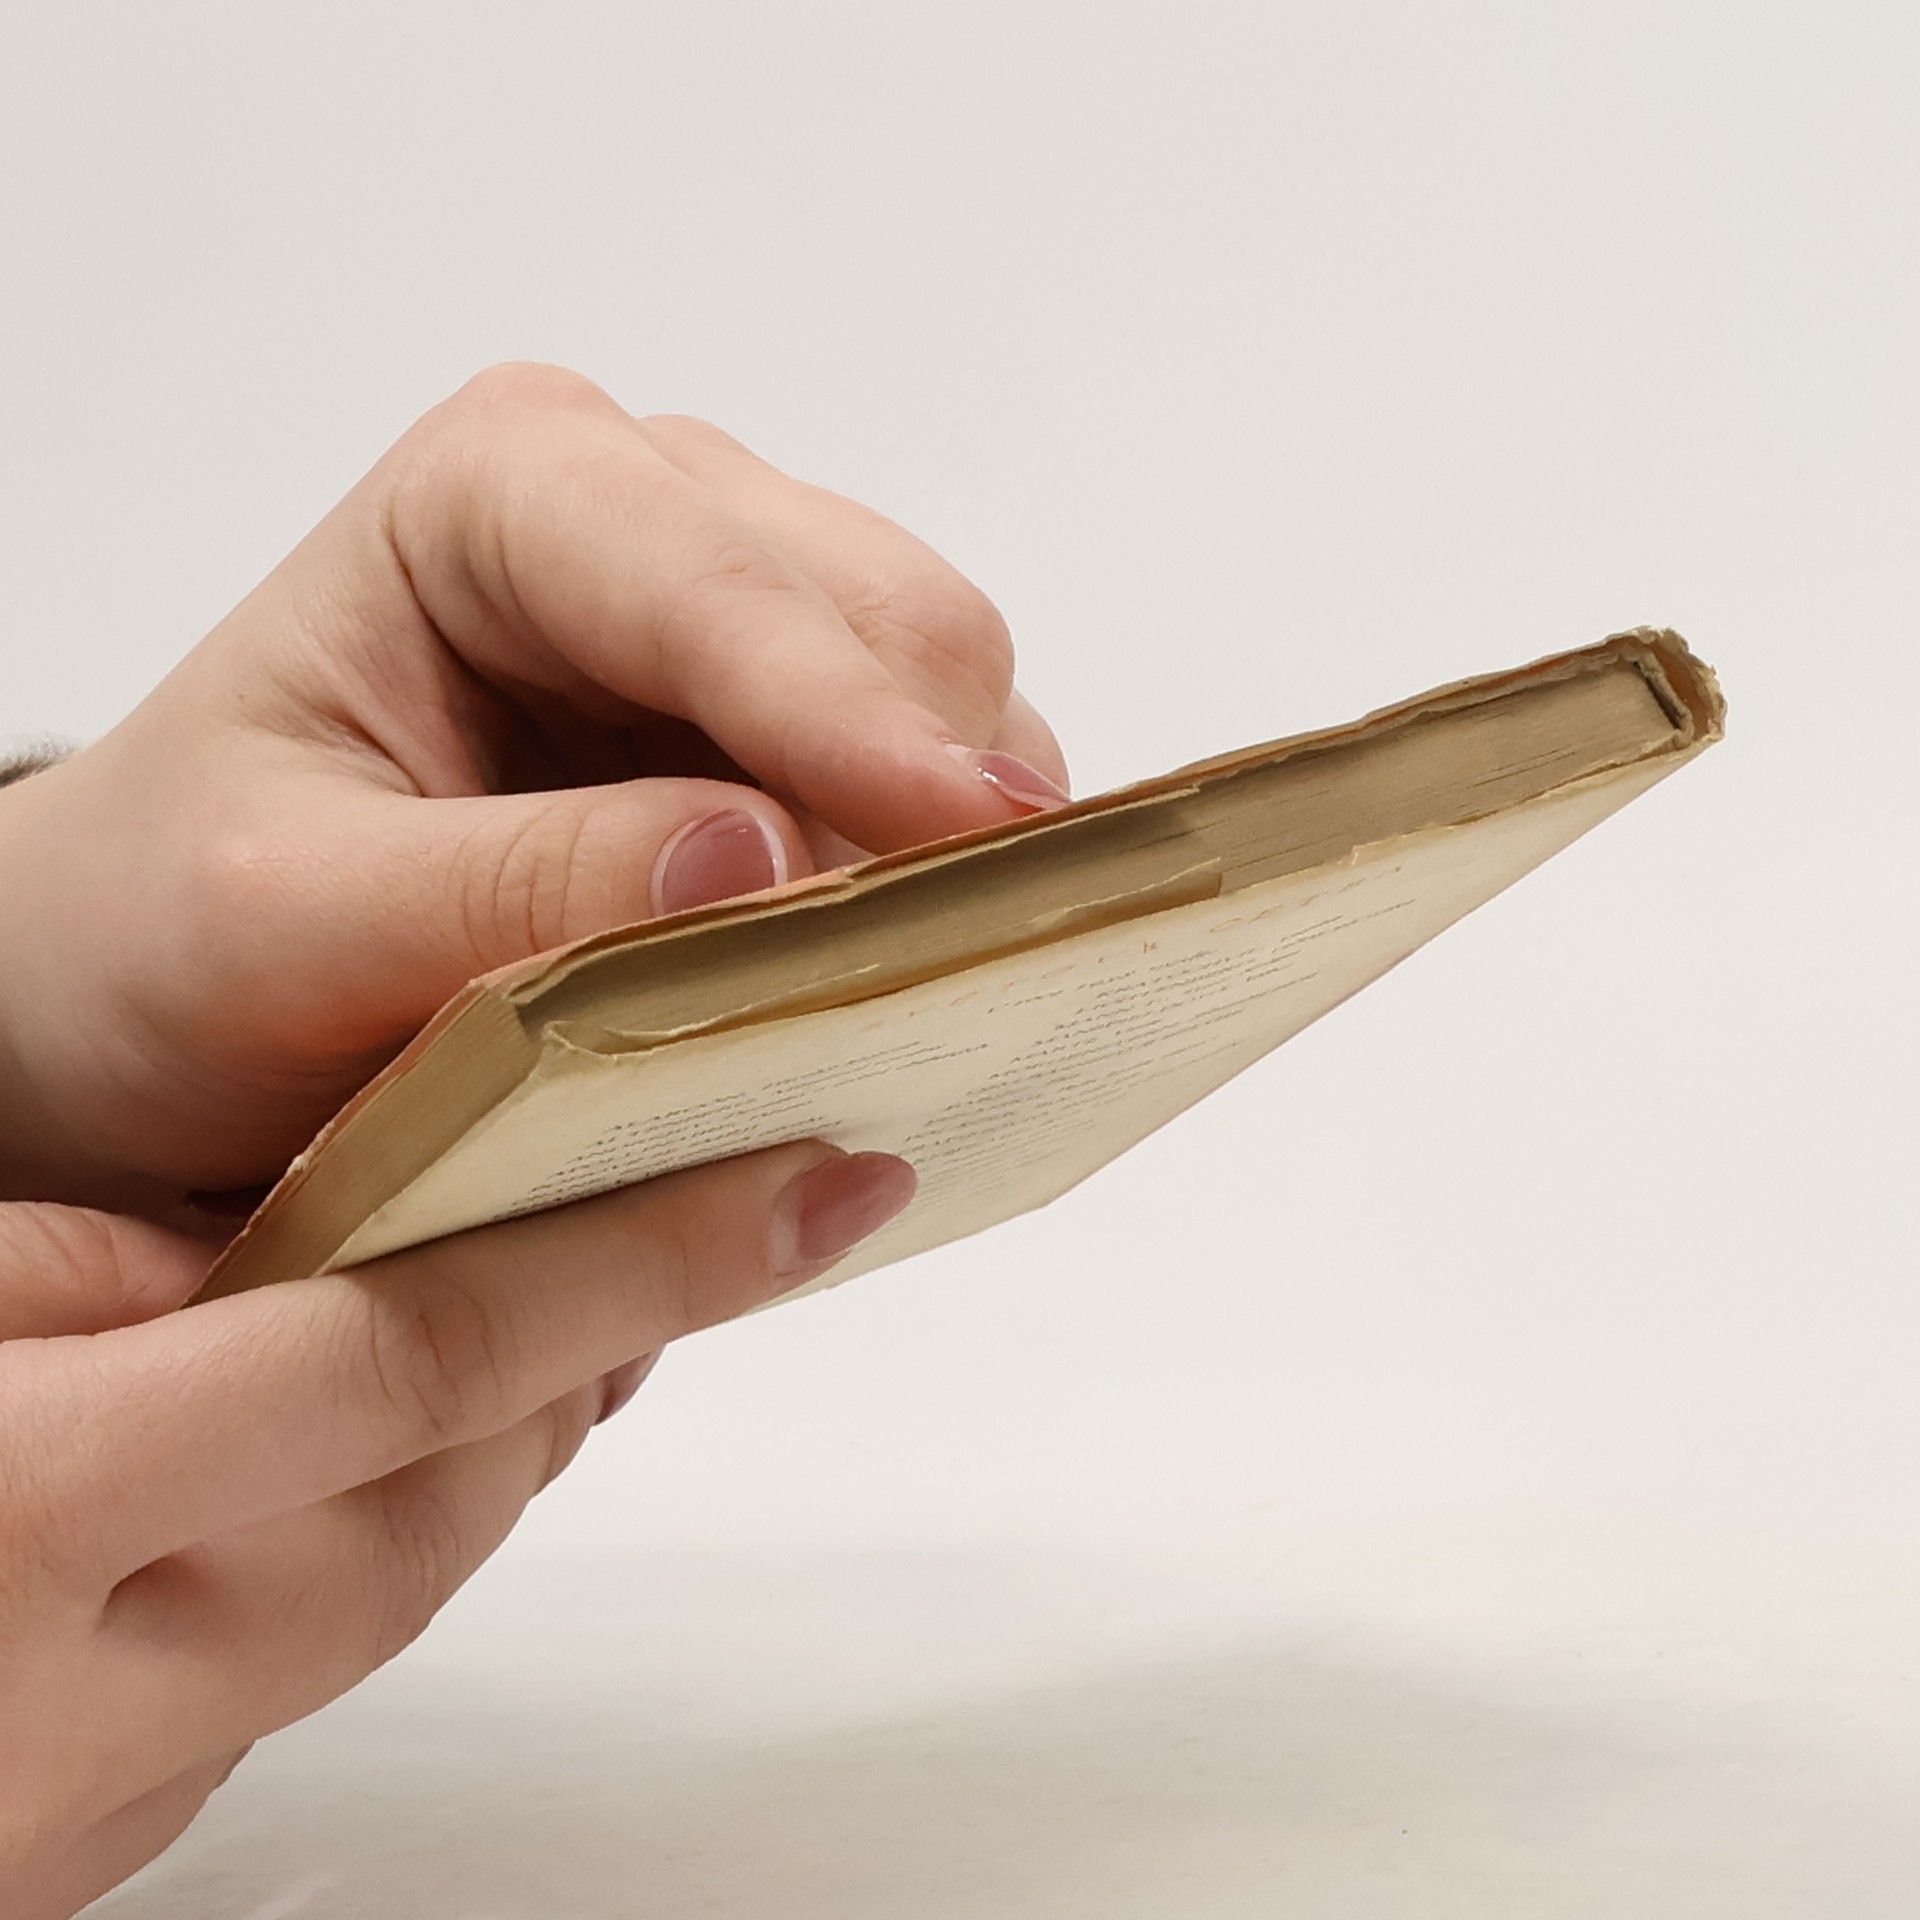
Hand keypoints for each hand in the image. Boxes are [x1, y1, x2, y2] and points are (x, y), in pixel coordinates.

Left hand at [0, 365, 1066, 1209]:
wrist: (165, 974)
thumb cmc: (176, 930)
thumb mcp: (290, 922)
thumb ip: (516, 891)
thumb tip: (759, 862)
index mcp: (503, 492)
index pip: (724, 590)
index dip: (859, 721)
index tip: (981, 843)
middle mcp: (643, 513)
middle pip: (891, 618)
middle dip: (932, 790)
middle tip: (938, 972)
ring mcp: (731, 613)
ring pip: (943, 692)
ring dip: (947, 842)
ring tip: (905, 986)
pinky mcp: (782, 721)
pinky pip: (927, 774)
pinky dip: (935, 871)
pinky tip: (884, 961)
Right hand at [0, 1140, 912, 1918]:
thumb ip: (76, 1280)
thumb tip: (263, 1263)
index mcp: (23, 1506)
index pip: (423, 1344)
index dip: (647, 1251)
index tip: (823, 1186)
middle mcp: (93, 1683)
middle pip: (446, 1475)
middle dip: (591, 1338)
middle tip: (709, 1208)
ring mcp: (104, 1792)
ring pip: (404, 1573)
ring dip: (498, 1430)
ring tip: (562, 1302)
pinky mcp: (95, 1844)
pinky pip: (309, 1653)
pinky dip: (378, 1532)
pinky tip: (375, 1445)